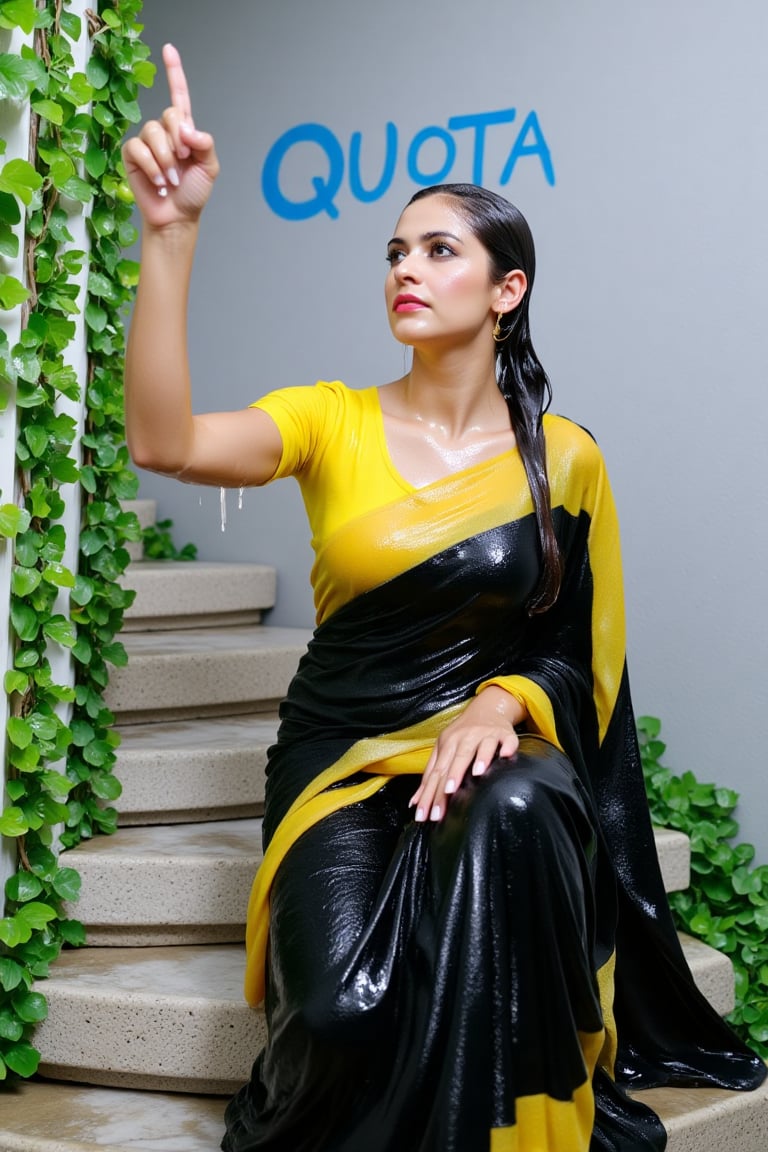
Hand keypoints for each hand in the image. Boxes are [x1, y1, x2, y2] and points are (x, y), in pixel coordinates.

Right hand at [121, 44, 218, 228]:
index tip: (168, 49)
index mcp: (184, 131)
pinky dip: (152, 167)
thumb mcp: (209, 168)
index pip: (179, 96)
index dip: (174, 72)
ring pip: (153, 132)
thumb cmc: (193, 193)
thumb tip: (186, 128)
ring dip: (166, 160)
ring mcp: (147, 142)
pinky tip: (159, 182)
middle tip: (183, 163)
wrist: (177, 217)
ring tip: (172, 179)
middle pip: (169, 115)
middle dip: (179, 141)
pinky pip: (139, 148)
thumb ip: (204, 144)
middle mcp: (164, 132)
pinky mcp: (132, 154)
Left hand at [410, 687, 522, 822]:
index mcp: (448, 743)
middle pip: (456, 760)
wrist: (487, 708)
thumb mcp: (443, 749)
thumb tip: (414, 802)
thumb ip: (430, 775)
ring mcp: (486, 734)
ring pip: (481, 747)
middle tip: (443, 805)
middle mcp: (465, 737)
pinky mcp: (505, 734)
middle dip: (449, 782)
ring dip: (479, 759)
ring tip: (476, 774)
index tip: (424, 814)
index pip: (437, 771)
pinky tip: (505, 755)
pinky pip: (508, 740)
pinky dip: (507, 747)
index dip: (429, 794)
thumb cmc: (462, 734)